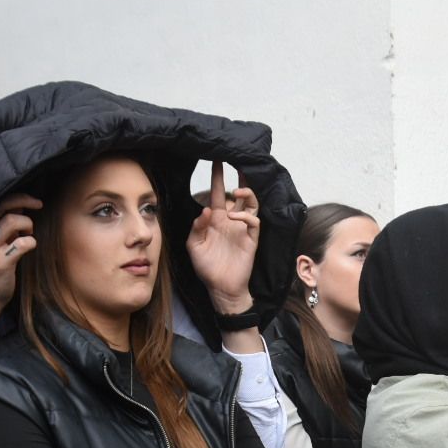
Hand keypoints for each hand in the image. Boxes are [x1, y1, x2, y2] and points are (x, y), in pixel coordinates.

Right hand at [0, 193, 41, 306]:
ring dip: (27, 224)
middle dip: (25, 200)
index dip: (19, 197)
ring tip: (28, 234)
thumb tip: (22, 205)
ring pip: (12, 221)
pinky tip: (29, 248)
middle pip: (4, 206)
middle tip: (39, 205)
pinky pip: (22, 244)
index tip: (35, 202)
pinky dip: (31, 242)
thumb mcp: (0, 242)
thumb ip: (7, 225)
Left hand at [187, 162, 260, 314]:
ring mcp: (242, 228)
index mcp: (217, 218)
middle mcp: (231, 219)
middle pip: (240, 193)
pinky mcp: (251, 238)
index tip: (217, 160)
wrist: (221, 288)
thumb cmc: (207, 267)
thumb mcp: (193, 246)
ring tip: (238, 190)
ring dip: (248, 192)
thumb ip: (197, 226)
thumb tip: (206, 209)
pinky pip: (254, 221)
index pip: (218, 192)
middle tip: (240, 161)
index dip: (218, 176)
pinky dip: (246, 215)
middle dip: (241, 176)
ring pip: (252, 202)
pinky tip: (235, 215)